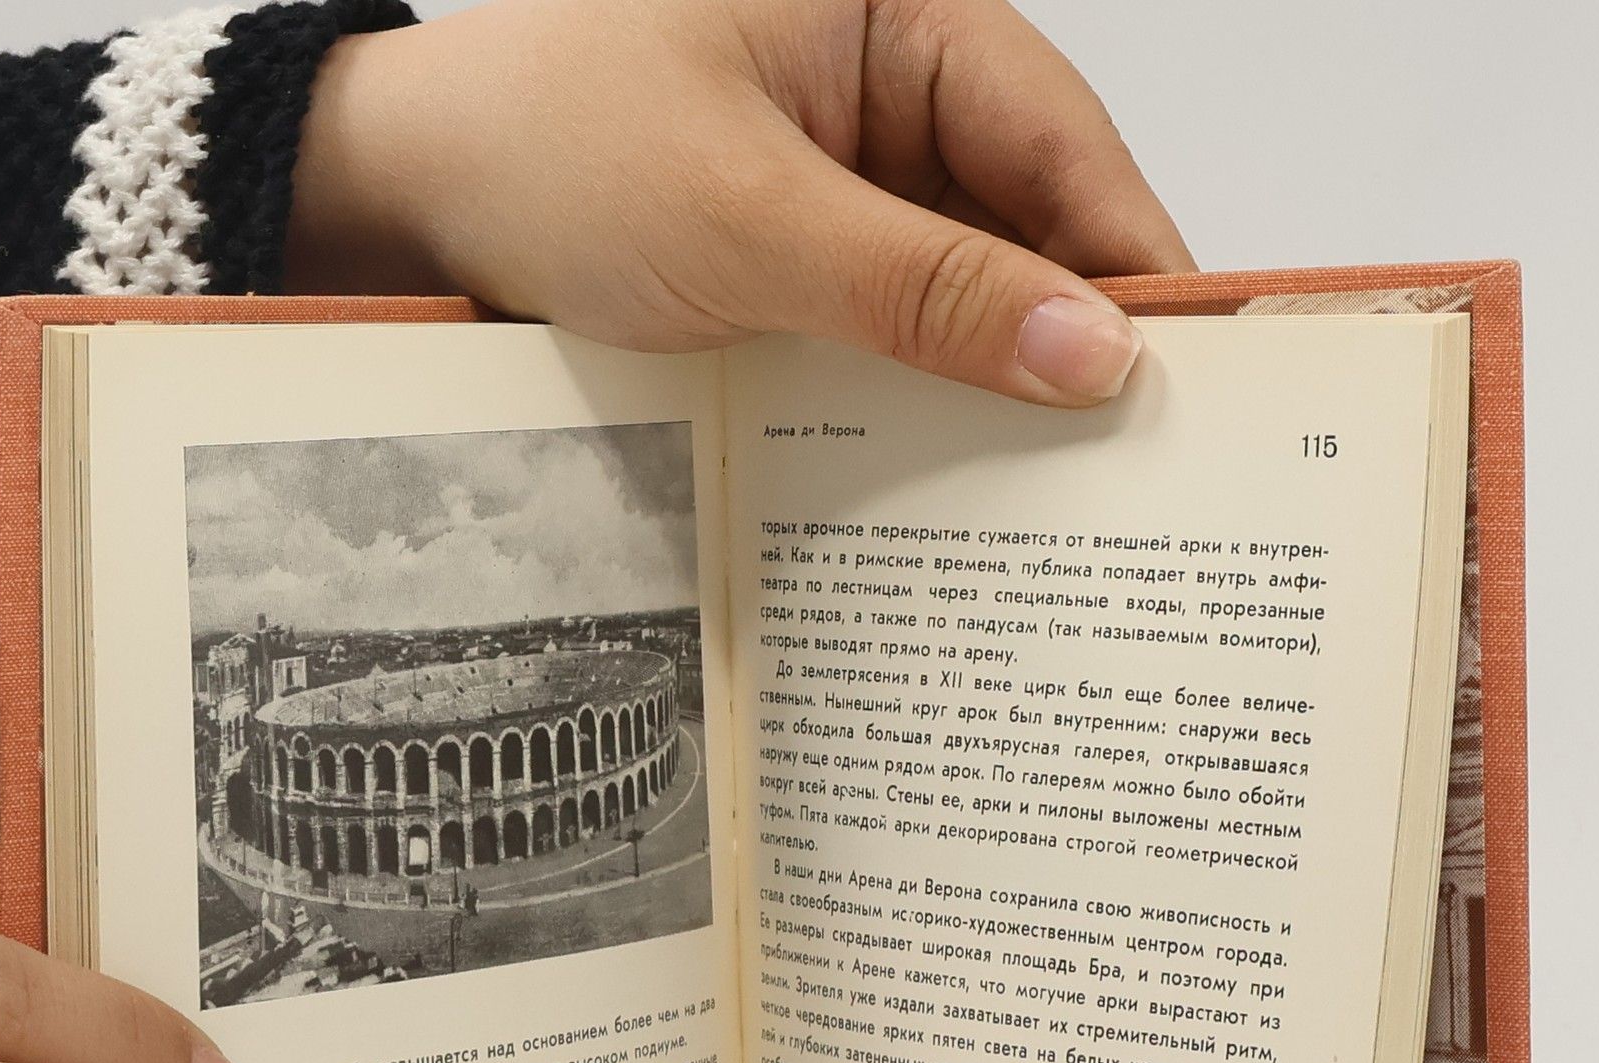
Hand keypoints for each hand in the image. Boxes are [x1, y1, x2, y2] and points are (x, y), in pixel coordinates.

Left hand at [289, 0, 1193, 403]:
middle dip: (1072, 327)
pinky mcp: (805, 243)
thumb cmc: (548, 151)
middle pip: (1027, 210)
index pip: (1056, 137)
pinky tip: (953, 456)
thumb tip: (1087, 353)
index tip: (1190, 371)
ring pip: (966, 274)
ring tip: (1059, 480)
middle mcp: (886, 78)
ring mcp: (845, 168)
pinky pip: (897, 313)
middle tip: (1139, 455)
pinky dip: (924, 380)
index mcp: (895, 9)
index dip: (1128, 257)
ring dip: (998, 368)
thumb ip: (923, 288)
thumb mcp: (747, 220)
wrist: (408, 199)